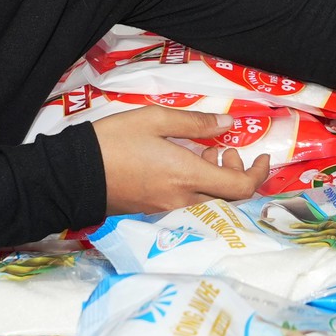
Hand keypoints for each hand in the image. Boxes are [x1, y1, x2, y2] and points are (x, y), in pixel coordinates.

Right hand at [94, 105, 271, 214]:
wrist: (73, 175)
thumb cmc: (113, 142)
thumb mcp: (155, 120)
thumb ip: (196, 123)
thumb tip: (230, 123)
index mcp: (187, 177)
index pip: (241, 187)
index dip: (258, 173)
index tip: (262, 156)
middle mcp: (183, 201)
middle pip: (230, 200)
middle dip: (237, 174)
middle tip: (224, 150)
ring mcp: (168, 212)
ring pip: (211, 204)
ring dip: (218, 181)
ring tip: (203, 154)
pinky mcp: (154, 215)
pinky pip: (191, 207)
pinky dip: (199, 189)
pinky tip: (183, 168)